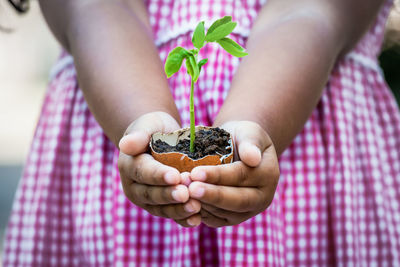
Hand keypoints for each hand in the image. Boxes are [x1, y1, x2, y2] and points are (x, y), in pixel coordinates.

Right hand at [118, 112, 201, 226]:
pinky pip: (171, 215)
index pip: (143, 172)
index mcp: (129, 166)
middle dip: (169, 195)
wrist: (161, 139)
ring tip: (195, 207)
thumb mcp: (148, 125)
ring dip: (178, 210)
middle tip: (186, 194)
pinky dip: (183, 219)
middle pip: (151, 194)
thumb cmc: (155, 129)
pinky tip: (196, 220)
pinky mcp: (160, 208)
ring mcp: (147, 200)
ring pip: (161, 208)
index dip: (159, 175)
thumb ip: (139, 135)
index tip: (175, 176)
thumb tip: (125, 145)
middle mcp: (134, 187)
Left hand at [188, 121, 279, 226]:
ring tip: (182, 193)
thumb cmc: (241, 136)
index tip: (196, 172)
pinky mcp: (234, 218)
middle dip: (212, 195)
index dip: (219, 175)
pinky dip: (201, 213)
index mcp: (269, 174)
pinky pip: (217, 220)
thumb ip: (250, 143)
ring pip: (225, 213)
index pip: (242, 176)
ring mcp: (249, 210)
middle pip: (237, 201)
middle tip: (189, 189)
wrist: (237, 148)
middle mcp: (263, 197)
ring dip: (203, 204)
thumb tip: (253, 158)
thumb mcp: (248, 131)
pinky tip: (185, 203)